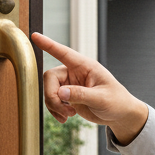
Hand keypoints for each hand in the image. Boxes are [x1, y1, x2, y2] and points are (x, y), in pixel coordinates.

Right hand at [31, 32, 147, 144]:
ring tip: (69, 115)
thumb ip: (81, 95)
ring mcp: (70, 85)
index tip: (35, 35)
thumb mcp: (102, 99)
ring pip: (49, 91)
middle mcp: (75, 73)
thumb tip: (60, 93)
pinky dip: (55, 110)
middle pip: (50, 78)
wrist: (120, 115)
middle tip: (65, 110)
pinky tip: (65, 118)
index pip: (63, 52)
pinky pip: (52, 101)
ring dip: (54, 105)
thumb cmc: (117, 102)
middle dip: (52, 96)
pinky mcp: (68, 96)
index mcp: (85, 66)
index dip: (48, 44)